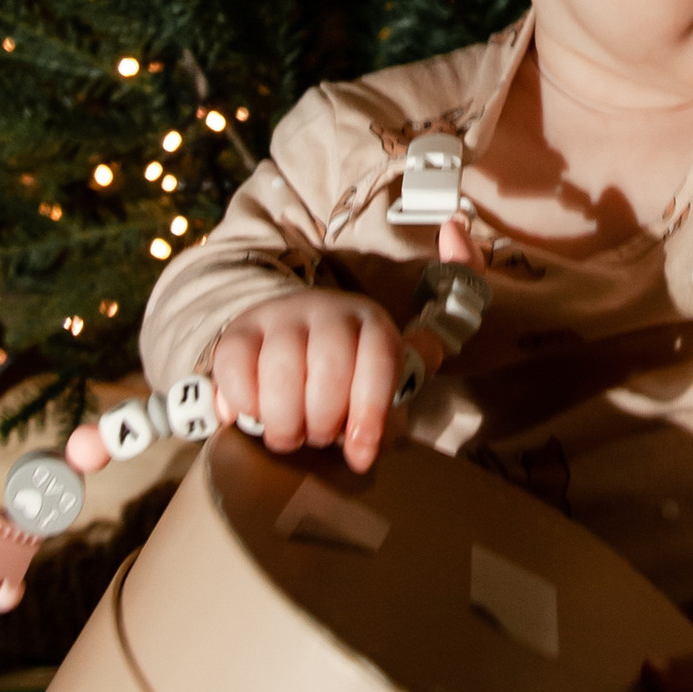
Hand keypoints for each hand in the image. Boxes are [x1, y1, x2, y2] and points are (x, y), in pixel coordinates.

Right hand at [208, 220, 479, 474]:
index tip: (360, 455)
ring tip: (290, 436)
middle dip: (323, 423)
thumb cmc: (350, 367)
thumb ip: (430, 340)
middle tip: (319, 439)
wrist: (289, 338)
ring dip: (285, 423)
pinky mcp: (237, 332)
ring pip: (281, 375)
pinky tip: (253, 418)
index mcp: (371, 320)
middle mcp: (327, 309)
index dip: (369, 414)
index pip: (379, 359)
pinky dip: (243, 405)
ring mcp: (279, 317)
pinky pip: (235, 372)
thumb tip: (457, 236)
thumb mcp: (395, 360)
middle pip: (329, 371)